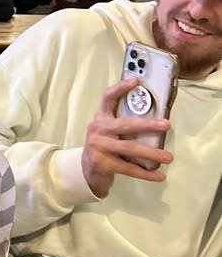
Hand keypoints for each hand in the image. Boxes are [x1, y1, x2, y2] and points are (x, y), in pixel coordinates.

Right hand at [81, 78, 172, 196]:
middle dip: (148, 125)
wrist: (87, 171)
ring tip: (168, 157)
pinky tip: (159, 175)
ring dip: (151, 153)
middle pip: (125, 124)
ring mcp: (98, 147)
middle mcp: (98, 130)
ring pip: (129, 148)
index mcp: (101, 118)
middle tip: (167, 125)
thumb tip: (158, 122)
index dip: (120, 88)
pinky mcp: (102, 163)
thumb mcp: (108, 132)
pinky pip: (128, 168)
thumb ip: (124, 125)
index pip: (108, 98)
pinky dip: (145, 173)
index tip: (136, 81)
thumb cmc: (105, 147)